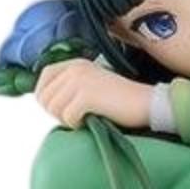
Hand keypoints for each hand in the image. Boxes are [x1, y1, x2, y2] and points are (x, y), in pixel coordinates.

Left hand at [34, 58, 151, 129]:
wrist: (146, 103)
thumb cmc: (119, 101)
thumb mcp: (91, 85)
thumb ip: (68, 87)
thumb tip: (45, 101)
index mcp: (75, 63)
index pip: (43, 78)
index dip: (47, 98)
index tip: (62, 109)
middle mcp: (75, 68)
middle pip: (45, 98)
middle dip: (58, 113)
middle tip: (78, 116)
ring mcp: (80, 81)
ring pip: (54, 109)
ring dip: (67, 120)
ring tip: (86, 117)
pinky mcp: (86, 95)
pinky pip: (67, 117)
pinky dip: (77, 124)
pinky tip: (91, 120)